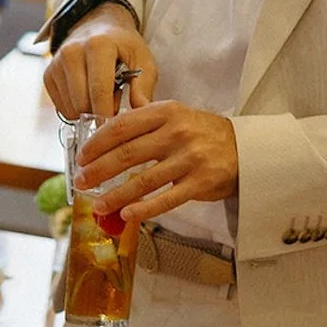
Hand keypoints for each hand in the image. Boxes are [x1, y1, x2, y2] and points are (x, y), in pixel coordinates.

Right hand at [45, 3, 158, 120]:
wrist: (98, 25)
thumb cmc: (122, 45)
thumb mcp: (142, 59)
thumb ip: (144, 87)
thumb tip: (142, 112)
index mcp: (98, 45)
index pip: (99, 91)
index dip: (107, 115)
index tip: (115, 127)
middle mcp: (72, 52)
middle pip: (82, 104)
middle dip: (99, 112)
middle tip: (113, 101)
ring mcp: (56, 64)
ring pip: (71, 109)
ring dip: (87, 111)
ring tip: (100, 95)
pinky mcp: (48, 75)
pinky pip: (62, 108)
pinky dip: (76, 109)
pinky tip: (86, 94)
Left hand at [73, 100, 238, 224]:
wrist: (245, 149)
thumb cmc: (201, 133)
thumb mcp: (175, 115)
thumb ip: (144, 117)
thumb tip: (105, 127)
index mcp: (166, 112)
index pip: (123, 126)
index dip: (98, 143)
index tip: (82, 157)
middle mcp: (176, 133)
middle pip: (128, 154)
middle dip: (99, 170)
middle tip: (81, 182)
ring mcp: (189, 159)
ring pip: (143, 180)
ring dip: (116, 195)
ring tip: (98, 205)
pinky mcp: (199, 183)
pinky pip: (166, 199)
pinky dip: (144, 209)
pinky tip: (126, 215)